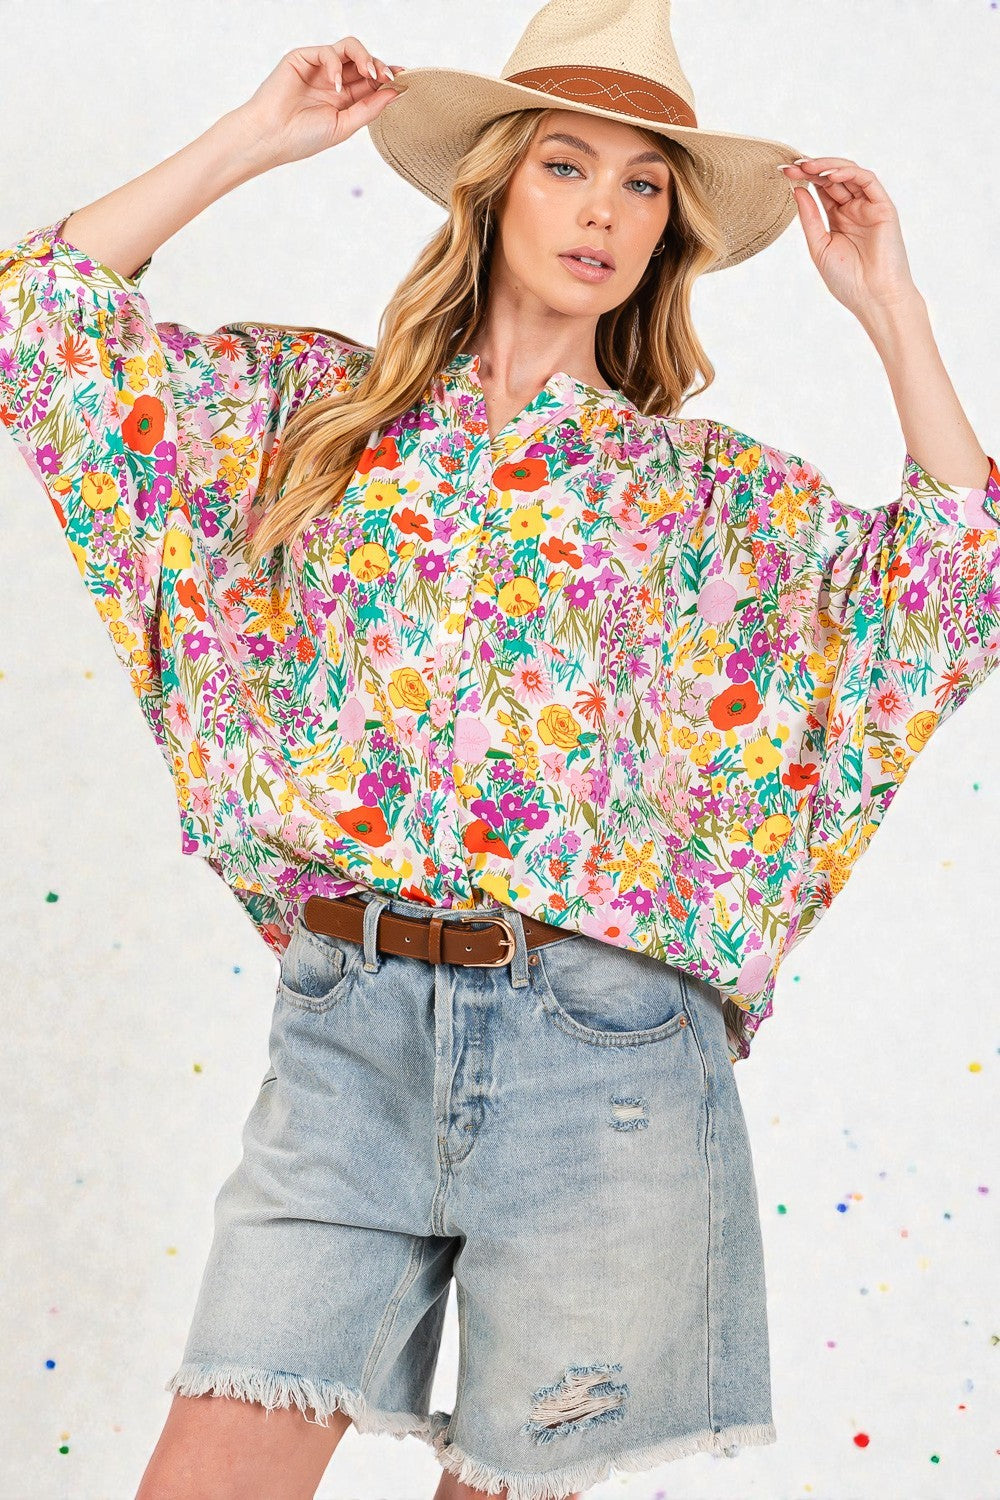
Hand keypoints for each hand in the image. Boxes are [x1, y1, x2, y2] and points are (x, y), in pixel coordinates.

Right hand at [236, 39, 404, 168]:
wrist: (271, 137)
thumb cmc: (302, 138)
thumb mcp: (344, 126)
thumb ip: (369, 108)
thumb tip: (395, 92)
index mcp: (344, 98)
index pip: (371, 81)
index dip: (387, 77)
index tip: (404, 79)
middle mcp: (333, 80)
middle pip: (364, 62)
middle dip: (379, 67)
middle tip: (389, 77)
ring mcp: (319, 68)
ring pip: (350, 48)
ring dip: (365, 57)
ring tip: (371, 74)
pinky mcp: (303, 58)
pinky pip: (328, 51)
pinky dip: (336, 65)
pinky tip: (335, 84)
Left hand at [780, 157, 920, 319]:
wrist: (873, 297)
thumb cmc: (847, 280)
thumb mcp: (819, 247)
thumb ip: (809, 218)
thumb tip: (797, 190)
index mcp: (838, 219)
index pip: (820, 190)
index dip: (803, 179)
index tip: (783, 173)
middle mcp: (854, 209)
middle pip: (832, 179)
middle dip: (811, 169)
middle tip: (792, 166)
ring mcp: (869, 206)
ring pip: (849, 174)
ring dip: (827, 167)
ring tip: (807, 166)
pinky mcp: (883, 206)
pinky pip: (867, 181)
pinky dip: (849, 173)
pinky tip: (830, 175)